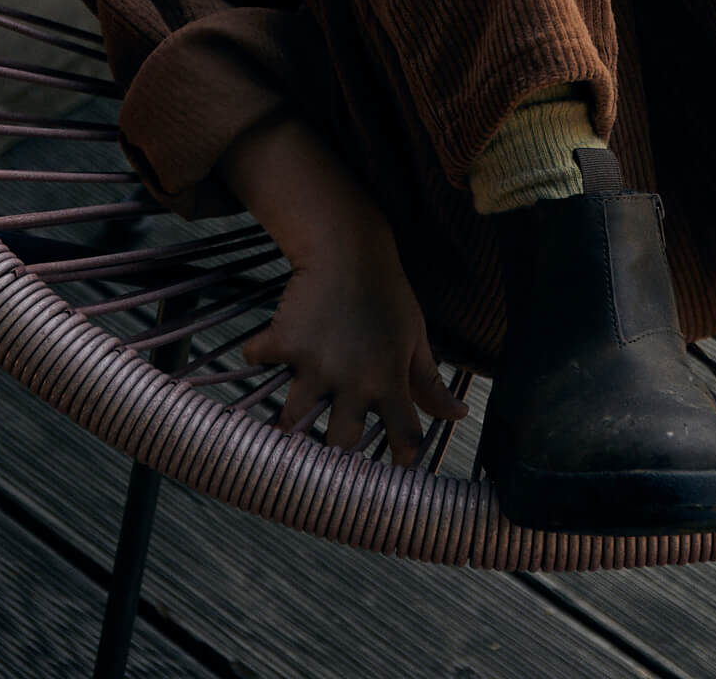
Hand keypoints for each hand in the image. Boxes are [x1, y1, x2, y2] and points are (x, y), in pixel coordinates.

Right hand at [243, 230, 467, 465]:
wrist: (347, 248)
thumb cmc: (386, 293)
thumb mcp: (416, 337)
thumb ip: (430, 382)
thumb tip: (458, 414)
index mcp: (389, 381)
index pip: (404, 436)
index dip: (403, 457)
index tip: (396, 467)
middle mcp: (352, 380)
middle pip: (340, 443)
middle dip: (335, 451)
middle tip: (329, 449)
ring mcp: (315, 364)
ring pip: (292, 419)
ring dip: (288, 421)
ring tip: (287, 420)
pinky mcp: (284, 342)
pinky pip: (259, 362)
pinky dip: (257, 357)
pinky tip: (264, 351)